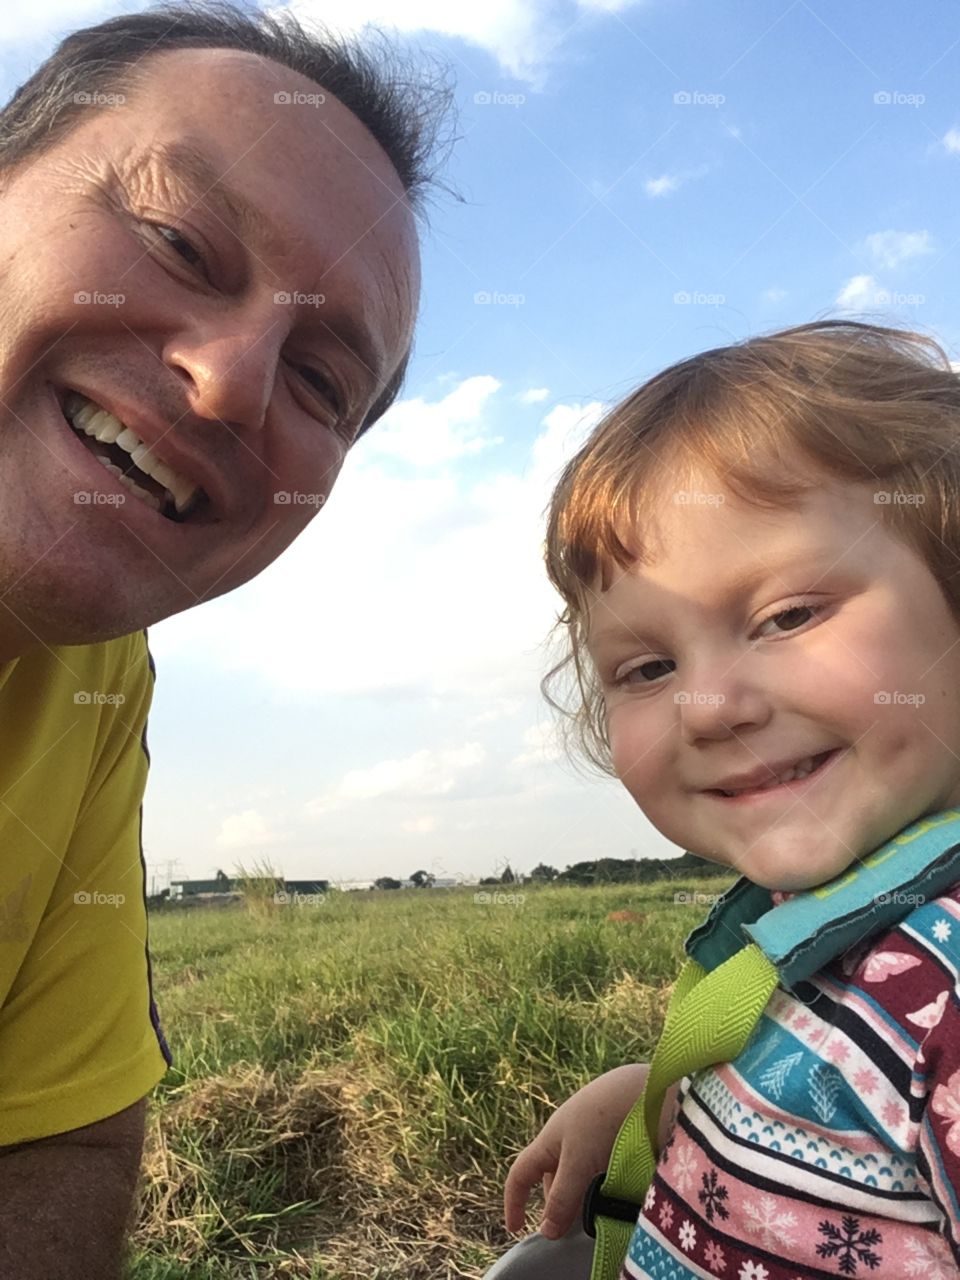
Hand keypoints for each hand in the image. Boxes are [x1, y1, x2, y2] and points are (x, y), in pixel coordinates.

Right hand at [503, 1063, 649, 1239]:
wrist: (641, 1089)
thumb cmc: (601, 1121)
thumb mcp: (578, 1163)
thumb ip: (562, 1198)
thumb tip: (546, 1233)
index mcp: (548, 1142)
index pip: (520, 1174)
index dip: (514, 1201)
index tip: (515, 1230)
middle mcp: (566, 1139)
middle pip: (552, 1179)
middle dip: (557, 1205)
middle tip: (572, 1231)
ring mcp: (591, 1138)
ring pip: (578, 1176)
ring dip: (582, 1197)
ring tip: (599, 1216)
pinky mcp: (614, 1138)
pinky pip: (600, 1170)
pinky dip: (602, 1187)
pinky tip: (617, 1197)